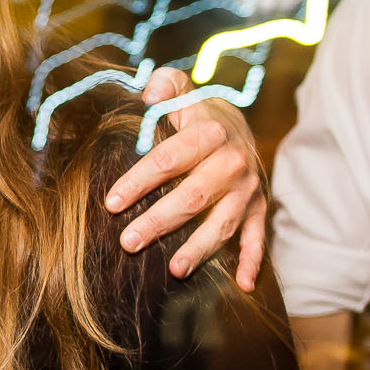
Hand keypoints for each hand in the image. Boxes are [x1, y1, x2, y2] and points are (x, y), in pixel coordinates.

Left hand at [105, 68, 267, 289]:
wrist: (241, 125)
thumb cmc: (195, 115)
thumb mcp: (181, 91)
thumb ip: (166, 84)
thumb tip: (150, 92)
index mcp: (210, 132)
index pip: (169, 158)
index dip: (139, 180)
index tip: (111, 202)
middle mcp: (233, 162)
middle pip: (193, 195)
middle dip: (160, 221)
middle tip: (128, 241)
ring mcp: (248, 190)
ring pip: (223, 223)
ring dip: (200, 248)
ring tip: (174, 271)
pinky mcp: (258, 209)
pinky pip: (257, 239)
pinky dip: (253, 262)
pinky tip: (243, 286)